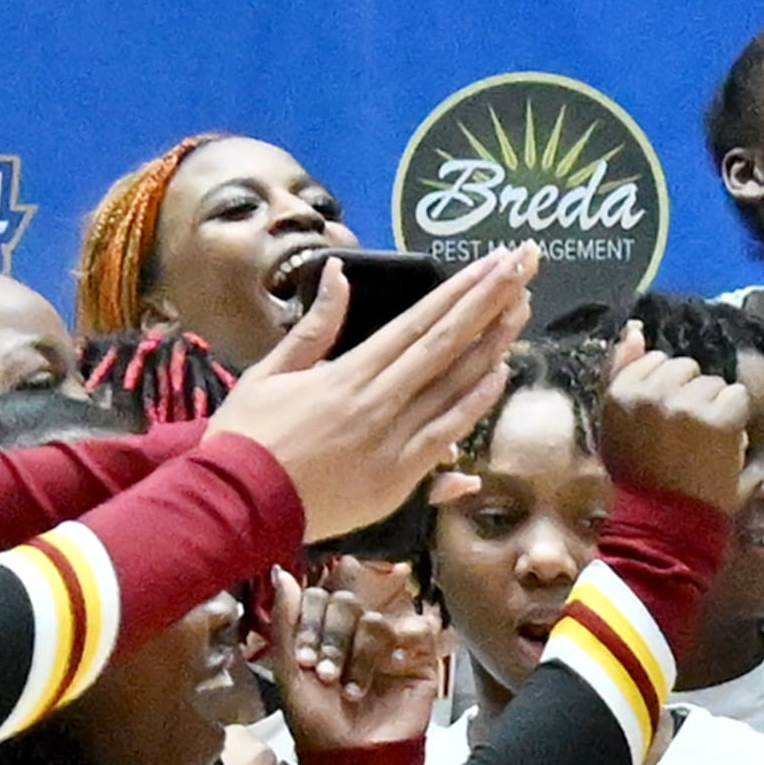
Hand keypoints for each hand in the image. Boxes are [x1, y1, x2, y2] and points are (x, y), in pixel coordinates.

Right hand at [208, 248, 537, 541]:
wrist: (239, 501)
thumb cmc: (248, 436)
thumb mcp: (272, 370)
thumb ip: (314, 326)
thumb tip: (339, 274)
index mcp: (349, 372)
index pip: (418, 321)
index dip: (459, 290)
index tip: (491, 263)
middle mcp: (380, 399)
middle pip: (447, 341)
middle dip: (489, 300)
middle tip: (524, 264)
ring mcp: (395, 438)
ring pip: (455, 383)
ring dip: (494, 343)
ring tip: (524, 306)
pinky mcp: (401, 476)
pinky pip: (446, 434)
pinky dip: (475, 404)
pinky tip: (502, 373)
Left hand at [267, 561, 445, 760]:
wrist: (351, 757)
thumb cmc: (316, 721)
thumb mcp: (289, 669)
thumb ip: (286, 620)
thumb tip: (283, 572)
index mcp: (325, 627)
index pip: (320, 593)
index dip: (311, 619)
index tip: (304, 657)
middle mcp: (357, 629)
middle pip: (348, 599)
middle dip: (334, 638)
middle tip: (326, 675)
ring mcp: (390, 642)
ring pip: (377, 618)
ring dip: (360, 655)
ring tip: (353, 690)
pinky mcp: (420, 658)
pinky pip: (418, 630)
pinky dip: (398, 650)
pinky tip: (389, 673)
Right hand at [594, 325, 751, 518]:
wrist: (666, 525)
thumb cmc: (641, 481)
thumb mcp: (617, 426)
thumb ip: (623, 374)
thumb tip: (635, 329)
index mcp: (620, 393)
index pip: (653, 361)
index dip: (666, 391)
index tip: (666, 424)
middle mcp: (649, 392)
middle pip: (685, 367)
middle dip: (691, 394)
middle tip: (686, 436)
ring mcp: (684, 404)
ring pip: (712, 382)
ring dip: (715, 407)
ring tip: (703, 443)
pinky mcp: (716, 418)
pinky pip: (736, 396)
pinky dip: (736, 418)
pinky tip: (723, 443)